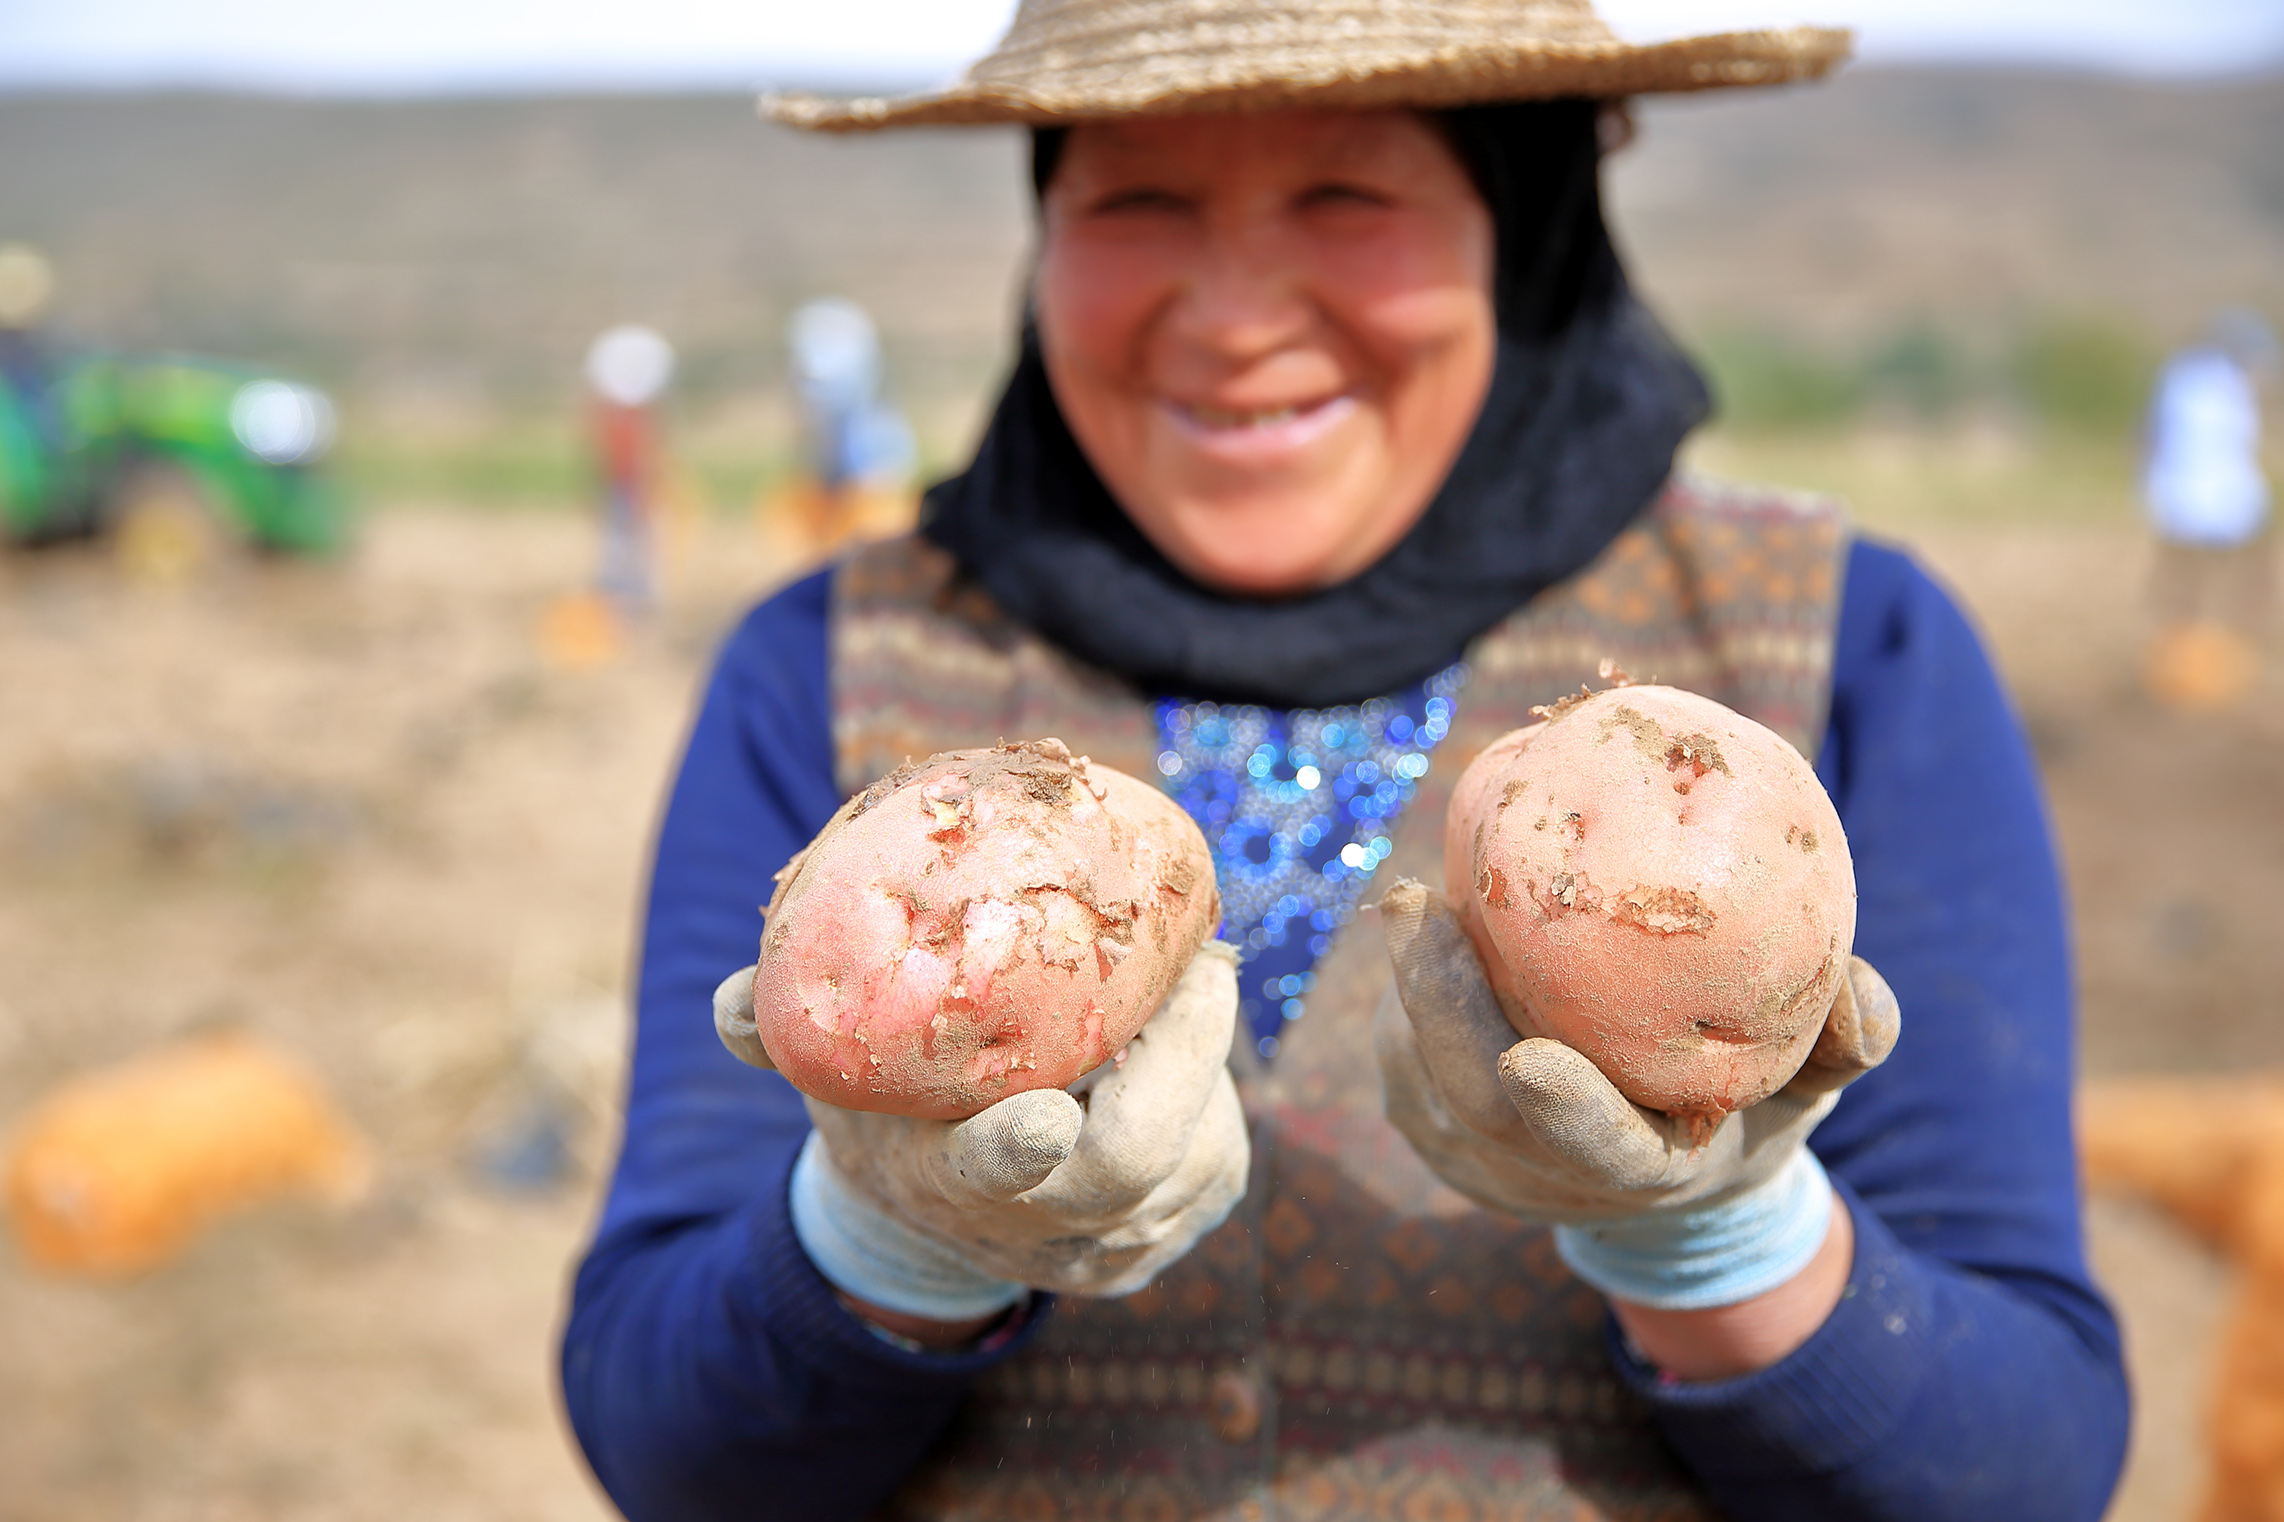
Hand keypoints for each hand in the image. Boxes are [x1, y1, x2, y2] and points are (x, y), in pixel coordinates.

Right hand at [717, 942, 1248, 1310]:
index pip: (987, 1176)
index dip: (1016, 1152)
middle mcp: (1035, 1233)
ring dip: (1209, 1065)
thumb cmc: (884, 1115)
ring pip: (1193, 1157)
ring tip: (1193, 985)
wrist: (933, 1229)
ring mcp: (1104, 1253)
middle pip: (1133, 1161)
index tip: (1047, 1109)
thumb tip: (735, 1002)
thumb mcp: (830, 1076)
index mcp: (950, 1181)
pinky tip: (1190, 1050)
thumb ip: (779, 1033)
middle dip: (1183, 1054)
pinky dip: (1216, 1101)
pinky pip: (1218, 1167)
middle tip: (1201, 961)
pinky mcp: (1160, 1248)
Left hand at [1376, 878, 1896, 1322]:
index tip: (1529, 1058)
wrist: (1656, 1173)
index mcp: (1643, 1173)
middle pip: (1473, 1101)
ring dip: (1415, 982)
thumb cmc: (1745, 1104)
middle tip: (1420, 903)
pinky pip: (1408, 1046)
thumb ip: (1842, 1041)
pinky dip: (1412, 984)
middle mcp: (1544, 1176)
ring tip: (1418, 897)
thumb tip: (1862, 990)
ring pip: (1423, 1067)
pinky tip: (1422, 917)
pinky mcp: (1425, 1119)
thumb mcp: (1806, 1085)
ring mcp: (1471, 1157)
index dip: (1564, 1114)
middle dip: (1438, 1004)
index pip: (1597, 1154)